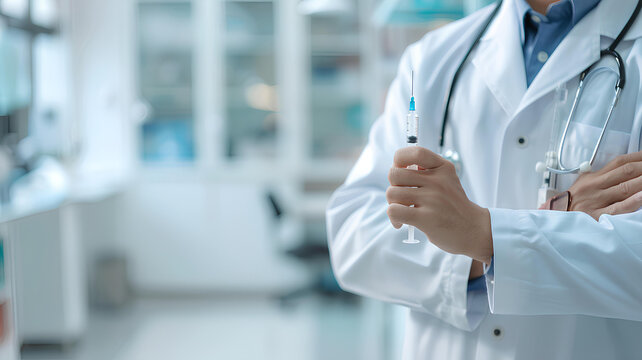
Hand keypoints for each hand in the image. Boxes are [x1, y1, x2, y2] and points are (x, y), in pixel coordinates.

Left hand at [386, 147, 492, 263]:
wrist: (472, 230)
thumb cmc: (452, 205)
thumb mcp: (446, 180)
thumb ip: (425, 171)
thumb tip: (395, 169)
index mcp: (443, 167)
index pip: (415, 152)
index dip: (400, 160)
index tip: (402, 171)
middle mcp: (438, 181)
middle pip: (395, 174)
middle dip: (393, 186)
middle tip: (402, 197)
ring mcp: (432, 199)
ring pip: (392, 193)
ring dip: (392, 204)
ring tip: (403, 211)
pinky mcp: (426, 218)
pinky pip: (394, 210)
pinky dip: (393, 217)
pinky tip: (401, 223)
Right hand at [566, 151, 641, 219]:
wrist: (556, 217)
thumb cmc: (572, 202)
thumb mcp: (583, 183)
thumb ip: (600, 175)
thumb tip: (623, 167)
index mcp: (592, 177)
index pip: (619, 162)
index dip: (638, 157)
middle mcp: (595, 187)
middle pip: (625, 172)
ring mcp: (596, 202)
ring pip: (625, 188)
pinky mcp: (597, 217)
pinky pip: (618, 208)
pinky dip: (632, 201)